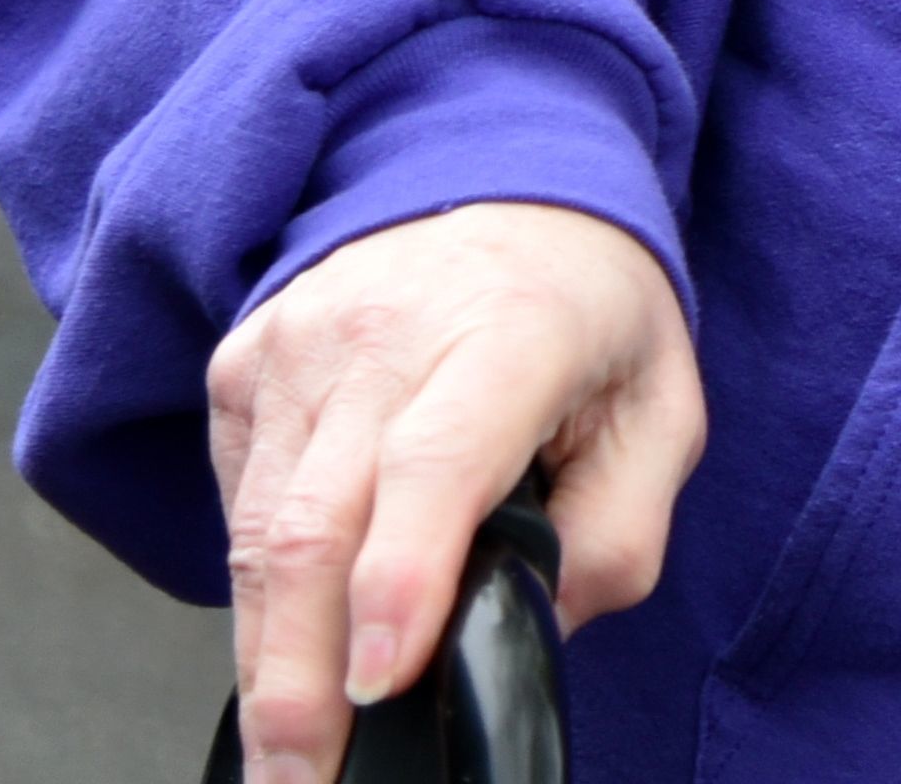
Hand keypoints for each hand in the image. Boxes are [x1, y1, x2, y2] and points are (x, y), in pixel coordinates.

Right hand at [207, 197, 703, 783]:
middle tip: (305, 780)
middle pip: (319, 523)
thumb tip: (531, 631)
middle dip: (300, 678)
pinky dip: (261, 585)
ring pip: (261, 530)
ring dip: (265, 660)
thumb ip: (615, 535)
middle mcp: (384, 330)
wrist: (501, 176)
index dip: (402, 575)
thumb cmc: (588, 308)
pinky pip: (239, 500)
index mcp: (510, 331)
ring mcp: (298, 343)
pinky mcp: (244, 365)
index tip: (379, 678)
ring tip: (288, 758)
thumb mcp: (660, 412)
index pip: (439, 460)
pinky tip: (293, 635)